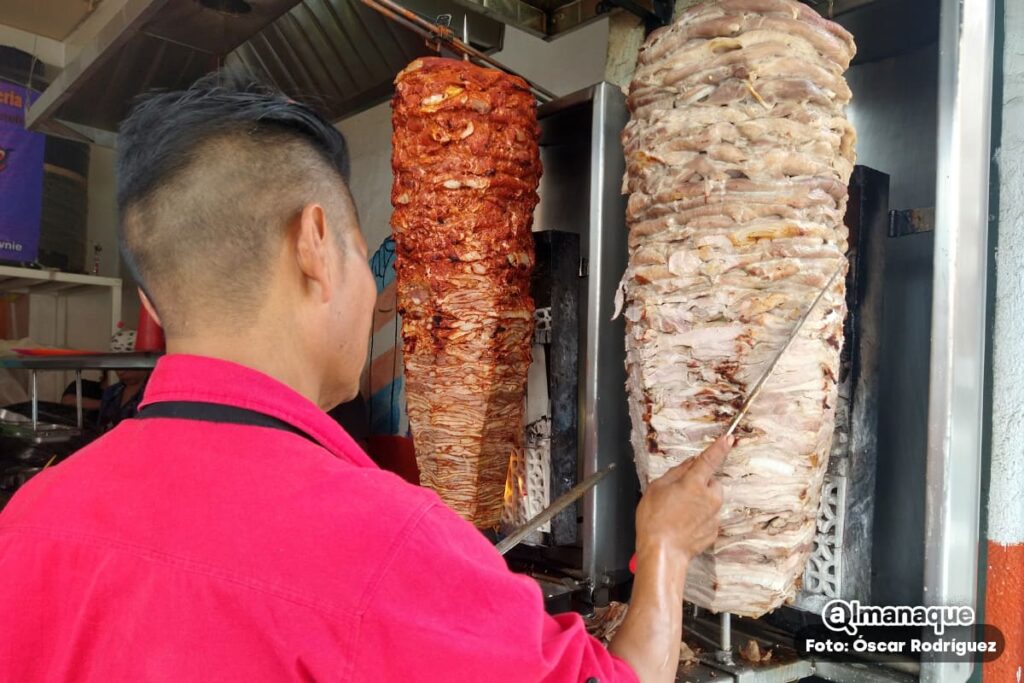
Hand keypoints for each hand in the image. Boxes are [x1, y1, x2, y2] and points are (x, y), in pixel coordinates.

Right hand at [634, 435, 731, 572]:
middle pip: (712, 482)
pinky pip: (710, 517)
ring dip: (701, 502)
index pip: (710, 459)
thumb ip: (676, 472)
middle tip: (680, 494)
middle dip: (701, 484)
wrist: (662, 553)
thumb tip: (690, 463)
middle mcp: (710, 497)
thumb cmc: (654, 520)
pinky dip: (700, 518)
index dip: (720, 447)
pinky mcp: (715, 530)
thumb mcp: (656, 488)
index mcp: (695, 483)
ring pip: (712, 500)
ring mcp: (714, 515)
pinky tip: (684, 524)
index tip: (729, 439)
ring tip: (680, 513)